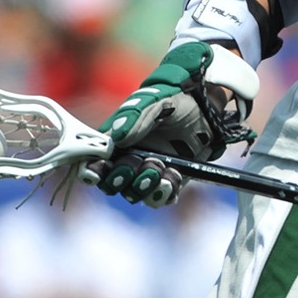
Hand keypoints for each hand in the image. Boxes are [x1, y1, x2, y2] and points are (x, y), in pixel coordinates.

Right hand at [81, 41, 255, 205]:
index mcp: (116, 143)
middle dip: (121, 179)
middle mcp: (128, 161)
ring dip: (144, 186)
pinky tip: (172, 176)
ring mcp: (148, 173)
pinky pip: (161, 197)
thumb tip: (116, 137)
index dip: (91, 171)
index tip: (95, 174)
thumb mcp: (154, 103)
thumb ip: (134, 117)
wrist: (206, 108)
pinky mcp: (170, 181)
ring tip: (160, 169)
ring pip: (135, 193)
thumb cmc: (173, 100)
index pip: (94, 162)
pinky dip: (164, 192)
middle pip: (112, 184)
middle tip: (137, 164)